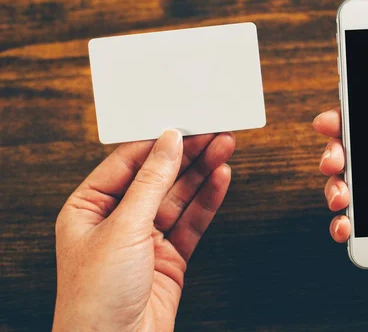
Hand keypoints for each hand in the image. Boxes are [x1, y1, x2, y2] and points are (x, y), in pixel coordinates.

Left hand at [53, 130, 234, 331]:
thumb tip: (168, 142)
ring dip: (202, 172)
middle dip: (187, 155)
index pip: (127, 163)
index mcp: (89, 208)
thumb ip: (151, 182)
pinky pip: (192, 221)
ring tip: (225, 147)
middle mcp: (117, 220)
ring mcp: (145, 238)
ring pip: (179, 197)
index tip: (183, 124)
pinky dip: (208, 200)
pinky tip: (221, 179)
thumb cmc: (96, 297)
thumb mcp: (123, 228)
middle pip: (158, 177)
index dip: (157, 142)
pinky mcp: (170, 256)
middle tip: (213, 132)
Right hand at [313, 64, 367, 323]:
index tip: (341, 108)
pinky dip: (341, 224)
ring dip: (334, 184)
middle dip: (336, 146)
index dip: (361, 116)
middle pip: (361, 153)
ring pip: (352, 187)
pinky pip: (357, 229)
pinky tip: (344, 223)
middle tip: (334, 152)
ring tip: (341, 192)